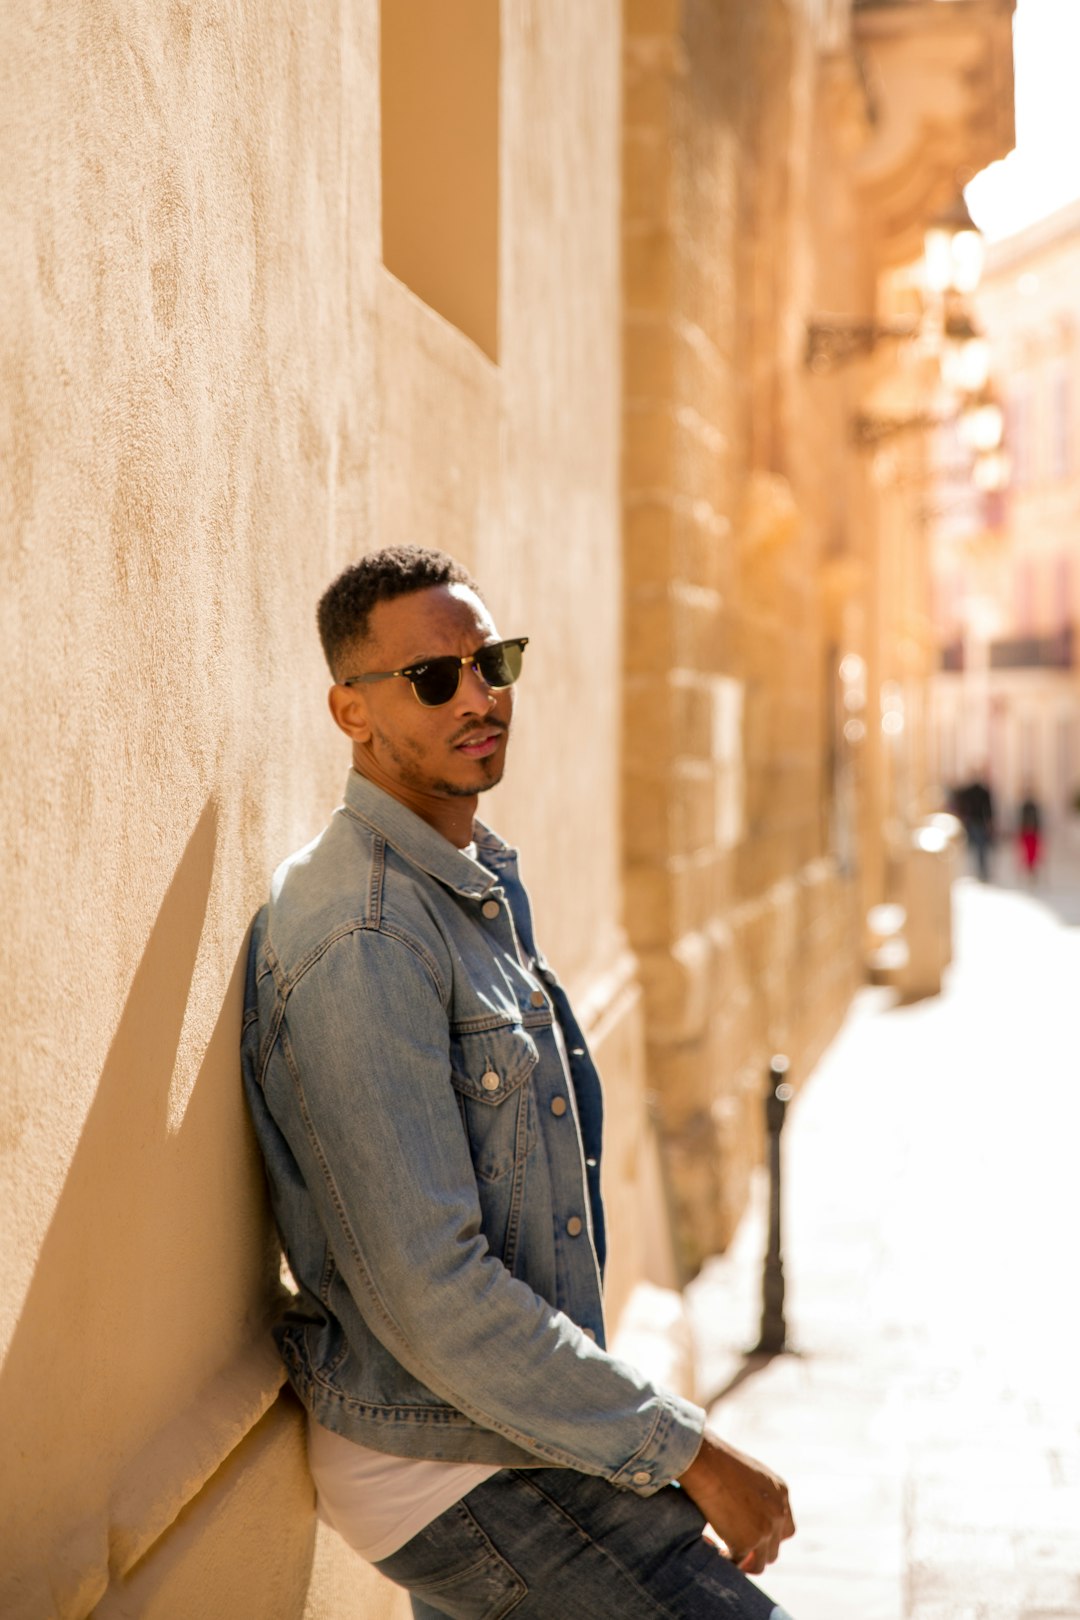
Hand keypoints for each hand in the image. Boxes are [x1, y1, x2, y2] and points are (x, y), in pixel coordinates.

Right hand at [676, 1428, 794, 1574]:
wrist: (706, 1462)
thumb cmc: (716, 1460)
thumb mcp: (747, 1472)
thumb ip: (756, 1492)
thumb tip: (746, 1508)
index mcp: (781, 1492)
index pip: (785, 1526)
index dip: (769, 1534)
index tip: (751, 1534)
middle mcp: (779, 1513)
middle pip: (775, 1547)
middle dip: (757, 1550)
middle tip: (737, 1547)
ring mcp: (765, 1530)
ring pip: (761, 1562)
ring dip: (745, 1561)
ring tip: (727, 1553)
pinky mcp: (746, 1543)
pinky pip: (739, 1563)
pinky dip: (728, 1561)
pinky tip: (714, 1550)